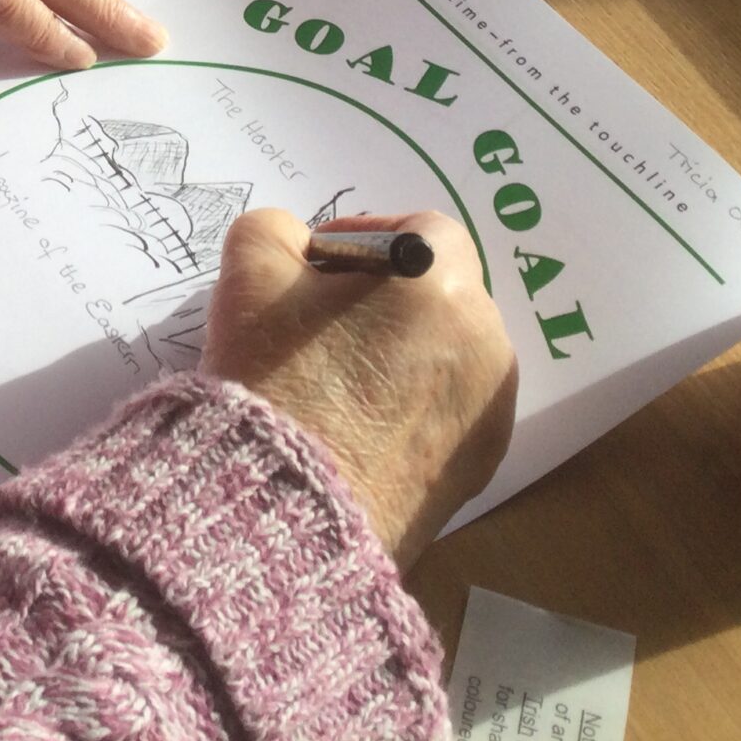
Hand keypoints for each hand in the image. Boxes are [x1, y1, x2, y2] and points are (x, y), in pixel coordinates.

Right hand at [203, 209, 516, 568]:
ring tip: (342, 379)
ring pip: (451, 353)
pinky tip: (362, 425)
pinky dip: (417, 405)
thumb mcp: (249, 272)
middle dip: (387, 298)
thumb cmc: (272, 377)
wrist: (286, 509)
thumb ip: (276, 230)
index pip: (420, 231)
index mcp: (440, 282)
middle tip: (322, 324)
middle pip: (442, 292)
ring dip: (406, 350)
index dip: (365, 237)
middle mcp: (486, 339)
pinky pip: (453, 409)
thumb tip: (301, 246)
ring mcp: (491, 407)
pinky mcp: (483, 465)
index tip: (317, 268)